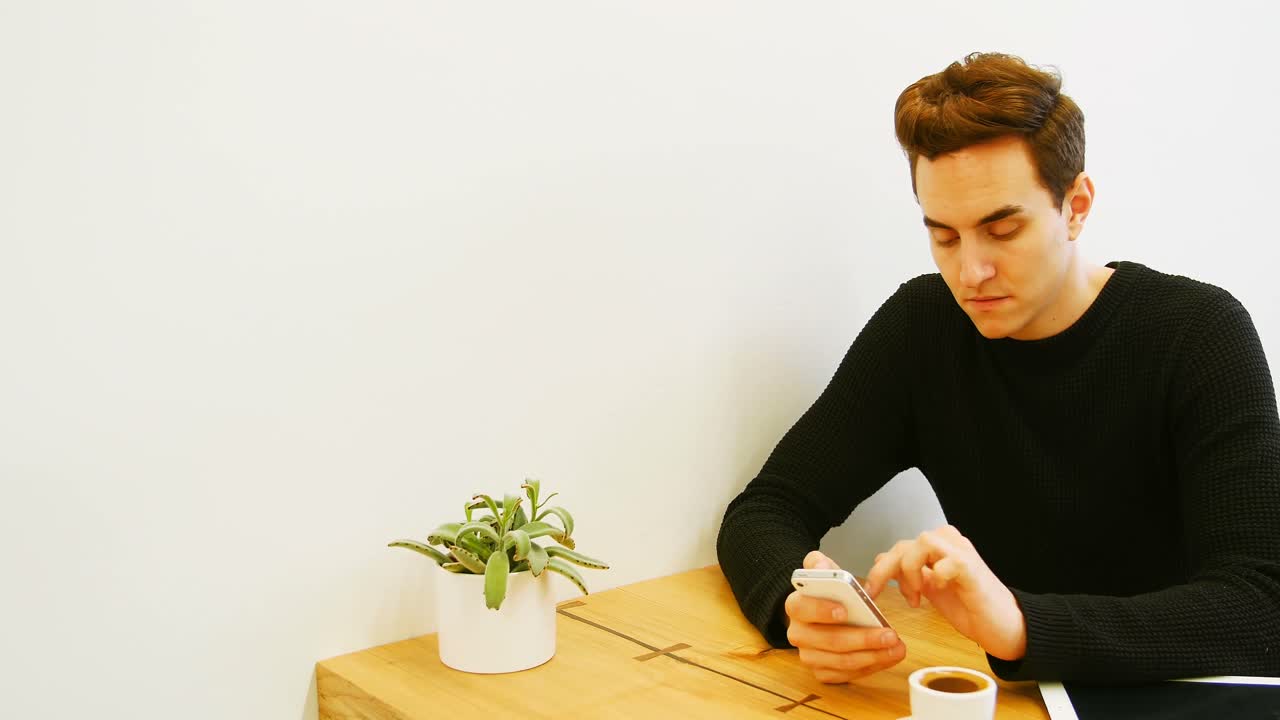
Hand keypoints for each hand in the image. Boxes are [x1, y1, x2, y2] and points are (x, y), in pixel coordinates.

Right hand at [784, 550, 906, 683]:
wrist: (819, 616)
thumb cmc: (825, 594)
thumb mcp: (821, 571)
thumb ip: (819, 564)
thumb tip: (822, 566)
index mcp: (795, 606)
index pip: (803, 608)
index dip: (822, 610)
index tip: (845, 610)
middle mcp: (797, 634)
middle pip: (830, 640)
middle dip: (863, 639)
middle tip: (890, 635)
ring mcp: (809, 656)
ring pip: (842, 662)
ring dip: (873, 656)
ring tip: (897, 648)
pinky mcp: (821, 672)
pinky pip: (847, 675)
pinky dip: (870, 668)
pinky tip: (887, 658)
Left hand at [864, 525, 1026, 660]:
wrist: (1003, 627)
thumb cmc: (971, 608)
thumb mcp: (931, 589)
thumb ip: (911, 575)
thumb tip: (882, 562)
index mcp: (938, 548)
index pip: (900, 547)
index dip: (881, 567)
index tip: (872, 591)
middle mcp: (949, 543)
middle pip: (904, 544)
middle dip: (885, 570)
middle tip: (878, 593)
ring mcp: (961, 553)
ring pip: (921, 542)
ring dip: (910, 571)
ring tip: (917, 596)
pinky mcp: (971, 568)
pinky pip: (946, 561)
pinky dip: (937, 575)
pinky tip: (941, 589)